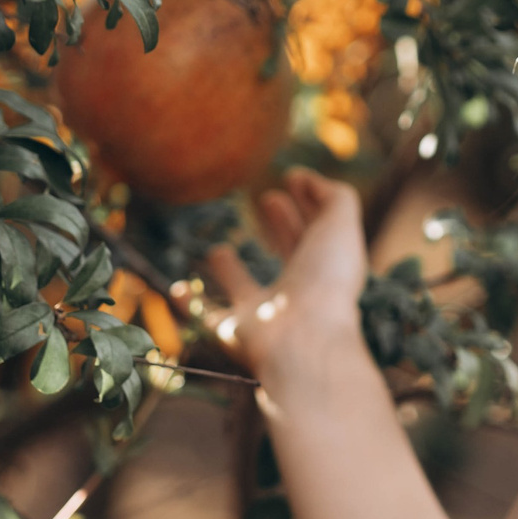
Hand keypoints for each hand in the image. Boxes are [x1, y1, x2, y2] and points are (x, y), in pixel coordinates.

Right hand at [198, 168, 370, 388]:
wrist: (303, 341)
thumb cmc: (325, 281)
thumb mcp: (340, 224)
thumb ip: (333, 196)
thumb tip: (305, 177)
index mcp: (327, 267)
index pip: (319, 230)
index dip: (310, 202)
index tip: (292, 178)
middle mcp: (299, 292)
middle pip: (291, 254)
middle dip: (282, 225)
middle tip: (267, 199)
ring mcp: (266, 316)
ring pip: (247, 290)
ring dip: (232, 272)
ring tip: (219, 250)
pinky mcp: (235, 334)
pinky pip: (207, 319)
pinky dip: (190, 305)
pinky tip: (177, 289)